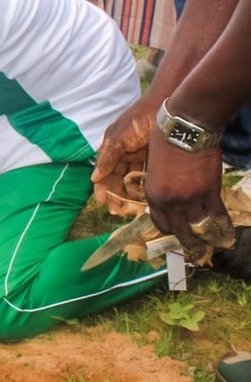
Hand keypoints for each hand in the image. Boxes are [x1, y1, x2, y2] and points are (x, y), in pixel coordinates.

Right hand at [91, 96, 155, 213]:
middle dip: (117, 194)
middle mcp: (125, 152)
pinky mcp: (156, 157)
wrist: (170, 110)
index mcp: (113, 147)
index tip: (103, 204)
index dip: (103, 188)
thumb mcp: (117, 139)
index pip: (104, 172)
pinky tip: (148, 197)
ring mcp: (141, 155)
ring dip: (132, 193)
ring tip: (134, 208)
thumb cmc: (138, 120)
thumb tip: (94, 178)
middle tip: (120, 211)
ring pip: (133, 179)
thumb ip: (106, 158)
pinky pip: (148, 175)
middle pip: (118, 178)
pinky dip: (146, 186)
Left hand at [145, 130, 233, 255]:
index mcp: (153, 194)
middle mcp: (170, 202)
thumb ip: (161, 184)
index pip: (160, 222)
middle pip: (179, 230)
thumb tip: (170, 193)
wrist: (185, 129)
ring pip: (199, 227)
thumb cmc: (164, 140)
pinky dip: (224, 228)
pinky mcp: (210, 193)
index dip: (169, 229)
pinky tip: (228, 236)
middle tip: (194, 251)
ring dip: (206, 238)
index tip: (175, 232)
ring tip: (212, 246)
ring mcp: (191, 199)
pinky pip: (218, 217)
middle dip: (187, 243)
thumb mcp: (154, 166)